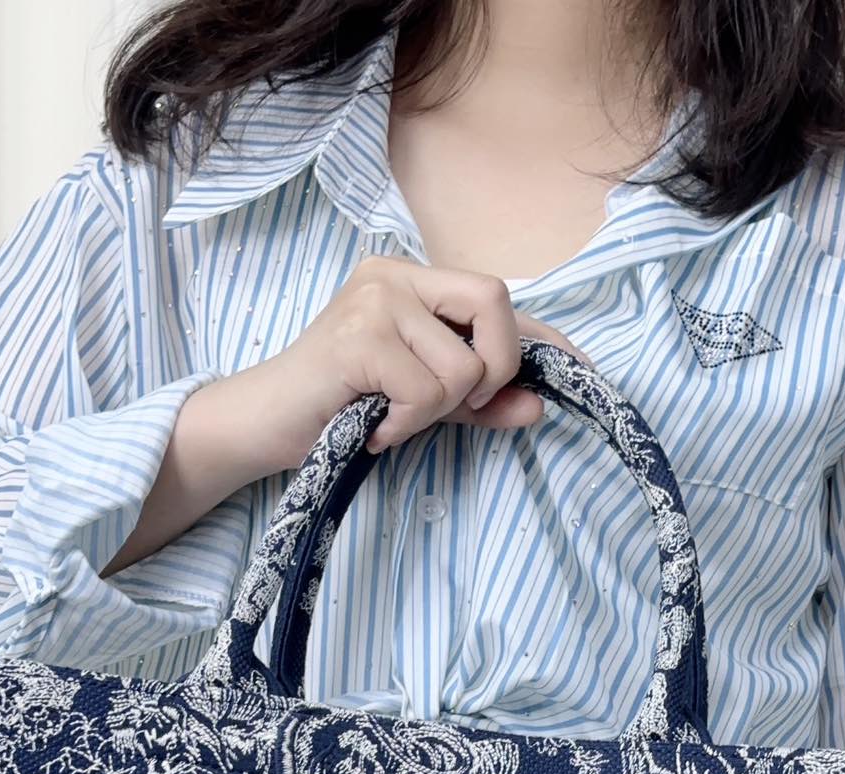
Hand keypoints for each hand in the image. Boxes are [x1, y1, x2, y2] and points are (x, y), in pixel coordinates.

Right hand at [212, 257, 582, 477]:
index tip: (582, 372)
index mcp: (412, 281)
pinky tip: (373, 427)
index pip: (497, 299)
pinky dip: (405, 424)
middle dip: (495, 368)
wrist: (263, 426)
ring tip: (390, 418)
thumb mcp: (420, 405)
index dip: (543, 338)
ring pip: (462, 366)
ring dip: (435, 410)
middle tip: (456, 407)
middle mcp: (394, 276)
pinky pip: (425, 391)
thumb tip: (538, 407)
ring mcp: (375, 299)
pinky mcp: (357, 336)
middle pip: (494, 300)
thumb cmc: (338, 411)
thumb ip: (476, 403)